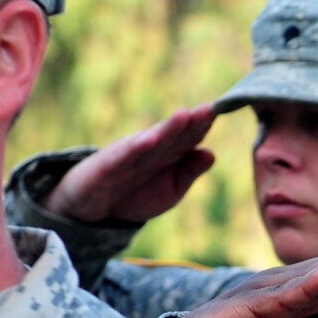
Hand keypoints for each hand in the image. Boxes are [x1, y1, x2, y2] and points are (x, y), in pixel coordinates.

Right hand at [47, 104, 218, 224]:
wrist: (96, 209)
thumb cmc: (137, 194)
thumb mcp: (172, 189)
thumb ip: (189, 172)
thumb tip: (211, 153)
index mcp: (169, 152)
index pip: (189, 136)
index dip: (204, 125)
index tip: (221, 112)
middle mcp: (151, 147)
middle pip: (174, 133)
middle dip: (191, 121)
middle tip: (209, 108)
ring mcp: (130, 154)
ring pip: (153, 139)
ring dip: (168, 127)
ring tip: (185, 115)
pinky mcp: (110, 164)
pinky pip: (125, 155)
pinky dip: (137, 147)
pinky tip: (150, 139)